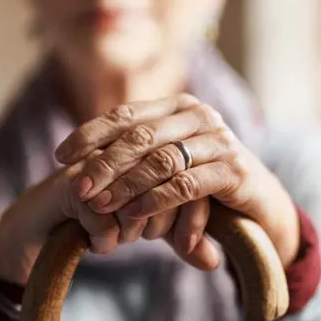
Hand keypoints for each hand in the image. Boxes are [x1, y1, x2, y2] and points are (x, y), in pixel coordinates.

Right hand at [0, 151, 218, 285]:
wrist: (42, 225)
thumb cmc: (103, 220)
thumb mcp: (151, 229)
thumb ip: (185, 240)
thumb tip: (215, 262)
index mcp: (153, 152)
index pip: (191, 178)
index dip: (194, 216)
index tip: (185, 246)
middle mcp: (127, 152)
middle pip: (168, 185)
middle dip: (163, 223)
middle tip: (146, 240)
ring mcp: (99, 164)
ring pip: (136, 199)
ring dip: (133, 230)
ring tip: (122, 241)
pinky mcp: (72, 183)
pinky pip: (102, 216)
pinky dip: (105, 238)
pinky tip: (101, 246)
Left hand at [54, 94, 300, 266]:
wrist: (260, 205)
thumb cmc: (203, 184)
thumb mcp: (166, 166)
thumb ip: (132, 159)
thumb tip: (74, 164)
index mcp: (179, 107)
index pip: (126, 115)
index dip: (90, 134)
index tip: (61, 156)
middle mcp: (200, 116)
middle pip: (140, 136)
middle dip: (103, 164)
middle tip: (77, 188)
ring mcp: (220, 140)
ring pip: (161, 159)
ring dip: (126, 185)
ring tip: (100, 205)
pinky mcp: (234, 170)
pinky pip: (186, 184)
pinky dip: (156, 200)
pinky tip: (133, 213)